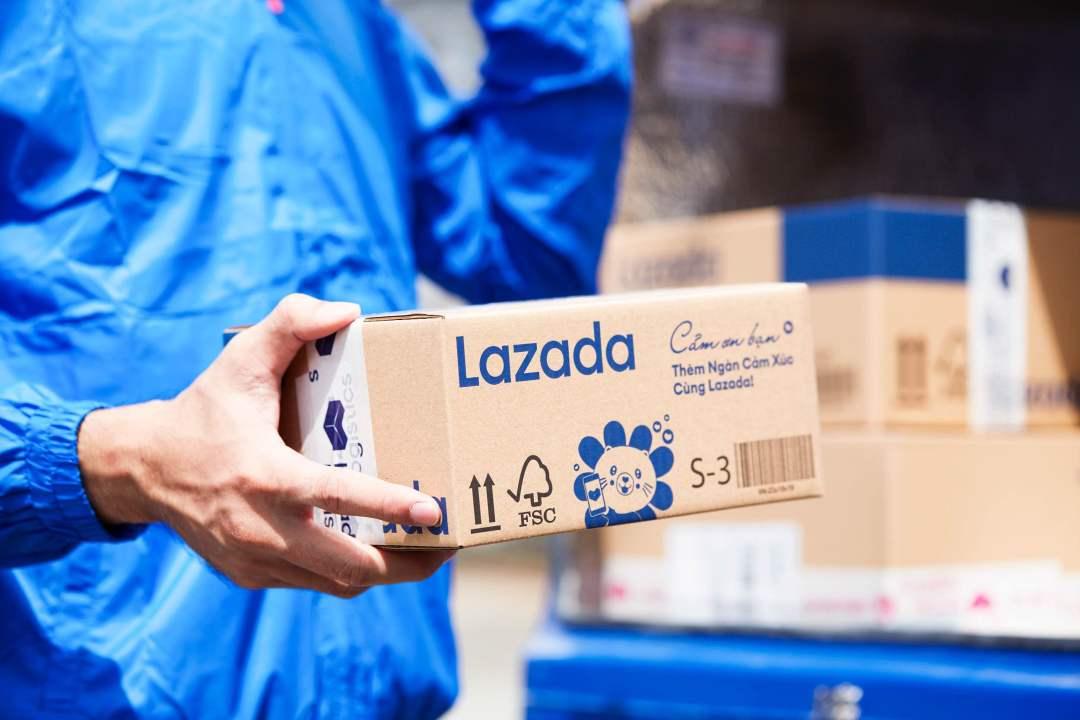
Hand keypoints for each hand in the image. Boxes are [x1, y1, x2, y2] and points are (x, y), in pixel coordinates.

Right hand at [79, 294, 453, 596]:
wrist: (143, 468)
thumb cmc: (204, 410)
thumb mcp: (240, 358)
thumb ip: (290, 323)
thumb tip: (348, 312)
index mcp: (265, 475)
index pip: (337, 497)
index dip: (389, 506)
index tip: (433, 509)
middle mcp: (261, 528)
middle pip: (350, 567)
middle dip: (408, 562)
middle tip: (448, 540)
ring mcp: (255, 560)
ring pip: (338, 584)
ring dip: (387, 572)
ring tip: (427, 551)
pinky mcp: (251, 576)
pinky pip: (314, 583)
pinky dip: (350, 571)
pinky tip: (377, 549)